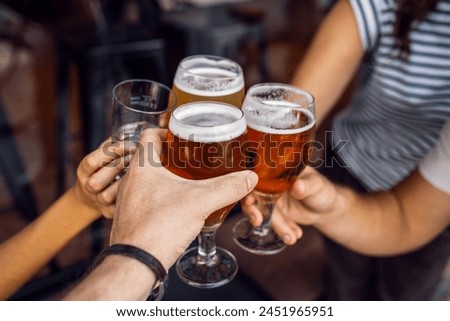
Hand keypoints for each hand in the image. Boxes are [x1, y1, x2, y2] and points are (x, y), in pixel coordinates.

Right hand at [73, 139, 133, 217]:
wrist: (92, 197)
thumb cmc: (103, 169)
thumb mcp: (101, 157)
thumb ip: (111, 146)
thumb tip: (127, 134)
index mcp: (83, 171)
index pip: (91, 161)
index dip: (111, 152)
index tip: (130, 144)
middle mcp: (87, 187)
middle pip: (98, 180)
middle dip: (120, 165)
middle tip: (138, 156)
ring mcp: (97, 201)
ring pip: (108, 195)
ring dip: (125, 182)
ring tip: (140, 170)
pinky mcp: (108, 212)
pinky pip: (119, 205)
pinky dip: (129, 195)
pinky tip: (140, 185)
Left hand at [110, 128, 258, 269]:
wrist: (136, 263)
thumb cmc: (158, 228)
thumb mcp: (199, 202)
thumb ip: (227, 188)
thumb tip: (248, 178)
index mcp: (142, 166)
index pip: (150, 134)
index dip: (168, 130)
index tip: (185, 136)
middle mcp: (131, 180)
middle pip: (152, 156)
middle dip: (174, 155)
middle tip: (194, 158)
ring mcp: (129, 199)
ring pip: (150, 178)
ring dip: (168, 176)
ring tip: (190, 180)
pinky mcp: (133, 216)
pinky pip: (148, 197)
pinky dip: (163, 195)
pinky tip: (180, 204)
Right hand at [241, 167, 339, 244]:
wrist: (327, 209)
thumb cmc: (323, 190)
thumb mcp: (317, 185)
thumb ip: (306, 185)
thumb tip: (297, 186)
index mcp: (279, 171)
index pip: (260, 176)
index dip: (251, 187)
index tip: (250, 199)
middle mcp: (272, 184)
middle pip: (255, 196)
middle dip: (254, 210)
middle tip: (257, 221)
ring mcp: (273, 200)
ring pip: (265, 213)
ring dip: (276, 226)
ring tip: (290, 237)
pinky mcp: (276, 214)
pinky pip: (274, 223)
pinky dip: (283, 231)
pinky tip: (295, 235)